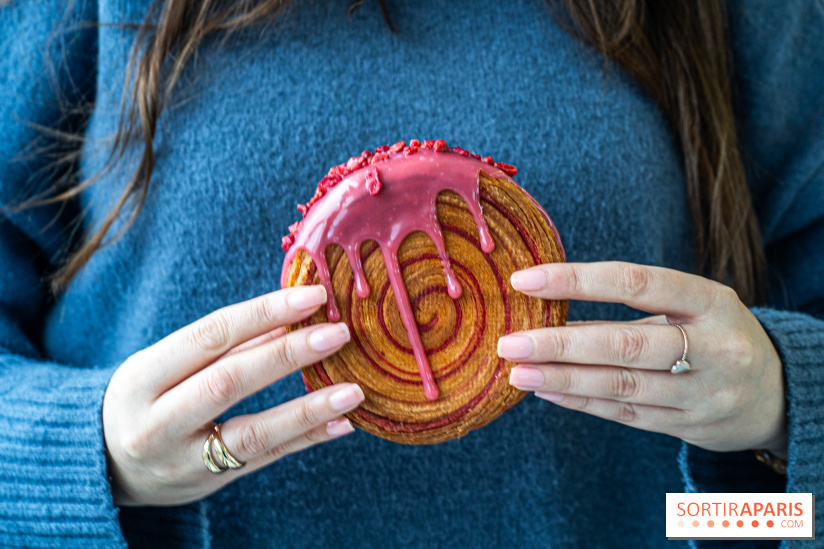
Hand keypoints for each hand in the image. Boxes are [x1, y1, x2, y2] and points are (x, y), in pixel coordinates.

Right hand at [102, 286, 364, 505]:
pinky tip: (341, 423)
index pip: (210, 336)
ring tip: (352, 390)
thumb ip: (226, 345)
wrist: (103, 464)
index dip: (264, 313)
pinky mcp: (208, 482)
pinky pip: (265, 459)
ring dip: (307, 409)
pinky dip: (305, 439)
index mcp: (142, 377)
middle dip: (288, 354)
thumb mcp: (166, 364)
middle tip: (338, 333)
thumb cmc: (144, 398)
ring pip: (251, 433)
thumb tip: (290, 317)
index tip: (312, 295)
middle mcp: (156, 421)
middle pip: (229, 381)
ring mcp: (182, 459)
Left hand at [498, 262, 787, 457]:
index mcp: (710, 301)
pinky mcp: (688, 425)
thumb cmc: (717, 333)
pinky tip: (545, 392)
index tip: (526, 280)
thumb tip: (551, 302)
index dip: (577, 280)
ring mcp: (702, 392)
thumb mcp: (695, 304)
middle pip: (626, 344)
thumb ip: (636, 304)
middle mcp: (711, 347)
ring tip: (517, 372)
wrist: (777, 394)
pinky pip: (625, 413)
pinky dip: (581, 401)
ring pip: (621, 385)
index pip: (636, 283)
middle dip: (561, 344)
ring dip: (563, 379)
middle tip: (510, 343)